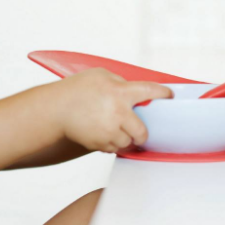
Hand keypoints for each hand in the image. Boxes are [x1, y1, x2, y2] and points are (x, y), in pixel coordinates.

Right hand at [49, 68, 172, 153]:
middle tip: (140, 132)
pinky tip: (104, 134)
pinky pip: (114, 149)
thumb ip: (120, 82)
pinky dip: (112, 144)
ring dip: (125, 139)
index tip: (170, 96)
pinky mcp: (99, 143)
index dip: (163, 94)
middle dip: (143, 134)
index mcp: (120, 92)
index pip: (151, 91)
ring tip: (115, 131)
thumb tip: (136, 91)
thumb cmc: (77, 90)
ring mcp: (109, 130)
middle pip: (143, 132)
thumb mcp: (100, 75)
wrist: (55, 109)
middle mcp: (118, 112)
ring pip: (128, 143)